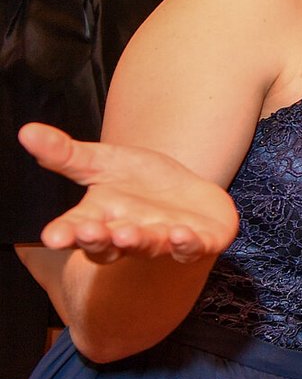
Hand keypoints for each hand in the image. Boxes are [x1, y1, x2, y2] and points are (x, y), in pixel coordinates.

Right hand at [21, 123, 238, 264]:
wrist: (187, 191)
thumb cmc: (139, 180)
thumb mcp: (102, 162)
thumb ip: (66, 154)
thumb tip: (26, 131)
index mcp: (100, 218)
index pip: (76, 229)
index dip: (65, 233)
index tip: (52, 236)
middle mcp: (128, 234)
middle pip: (108, 245)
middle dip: (98, 240)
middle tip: (90, 232)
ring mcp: (162, 241)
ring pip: (147, 246)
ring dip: (139, 241)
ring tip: (128, 233)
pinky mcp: (198, 242)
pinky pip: (191, 247)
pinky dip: (187, 244)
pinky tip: (182, 235)